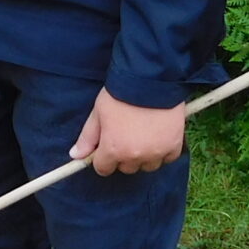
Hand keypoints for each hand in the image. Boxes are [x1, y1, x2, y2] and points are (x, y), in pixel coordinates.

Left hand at [69, 90, 185, 174]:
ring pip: (147, 166)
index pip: (103, 169)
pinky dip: (163, 150)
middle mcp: (135, 156)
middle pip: (126, 168)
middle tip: (127, 134)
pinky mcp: (173, 146)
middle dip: (124, 155)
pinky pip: (167, 158)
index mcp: (113, 149)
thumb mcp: (98, 113)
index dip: (103, 157)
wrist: (151, 80)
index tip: (107, 146)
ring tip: (144, 134)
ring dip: (144, 156)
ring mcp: (156, 153)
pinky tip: (159, 134)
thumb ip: (87, 137)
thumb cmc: (121, 94)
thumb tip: (75, 155)